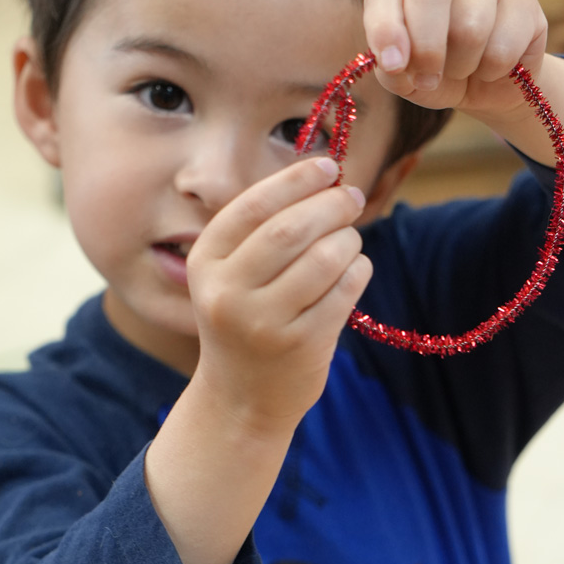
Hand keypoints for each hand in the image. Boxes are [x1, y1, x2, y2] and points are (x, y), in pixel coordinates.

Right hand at [186, 156, 370, 432]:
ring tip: (349, 240)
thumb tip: (325, 178)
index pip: (253, 206)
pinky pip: (344, 290)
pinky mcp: (301, 346)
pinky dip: (358, 270)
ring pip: (324, 258)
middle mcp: (227, 293)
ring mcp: (264, 323)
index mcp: (205, 263)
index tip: (328, 166)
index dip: (296, 180)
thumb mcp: (232, 274)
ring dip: (348, 239)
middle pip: (291, 229)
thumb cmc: (246, 317)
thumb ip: (265, 228)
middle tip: (352, 197)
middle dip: (331, 204)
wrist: (241, 397)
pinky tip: (354, 269)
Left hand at [363, 0, 547, 122]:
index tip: (392, 65)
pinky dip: (493, 70)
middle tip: (428, 78)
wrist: (485, 83)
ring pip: (471, 26)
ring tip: (461, 69)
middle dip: (426, 47)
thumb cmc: (432, 71)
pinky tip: (491, 67)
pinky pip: (504, 45)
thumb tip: (395, 62)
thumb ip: (390, 69)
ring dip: (461, 65)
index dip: (386, 29)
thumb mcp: (402, 77)